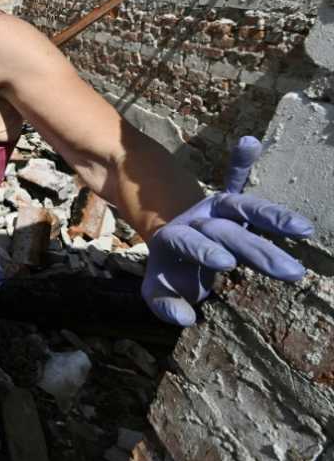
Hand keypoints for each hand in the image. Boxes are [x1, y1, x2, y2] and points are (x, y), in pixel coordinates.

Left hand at [142, 136, 313, 325]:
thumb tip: (186, 319)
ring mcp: (212, 208)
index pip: (191, 244)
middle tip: (289, 271)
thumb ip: (165, 306)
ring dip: (271, 216)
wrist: (167, 246)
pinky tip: (250, 142)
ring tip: (303, 229)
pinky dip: (240, 162)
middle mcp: (196, 221)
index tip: (225, 262)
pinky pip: (234, 179)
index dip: (205, 250)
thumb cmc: (169, 273)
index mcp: (174, 241)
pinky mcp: (224, 201)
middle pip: (226, 232)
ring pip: (242, 208)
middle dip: (255, 250)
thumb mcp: (157, 292)